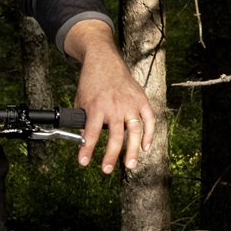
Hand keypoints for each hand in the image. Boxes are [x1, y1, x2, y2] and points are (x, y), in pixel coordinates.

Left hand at [66, 26, 157, 174]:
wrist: (104, 61)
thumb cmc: (91, 83)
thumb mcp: (81, 101)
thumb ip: (83, 121)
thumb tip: (84, 142)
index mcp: (97, 106)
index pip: (90, 133)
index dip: (86, 149)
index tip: (83, 162)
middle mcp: (115, 106)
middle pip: (115, 136)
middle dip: (110, 155)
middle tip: (106, 169)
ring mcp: (130, 103)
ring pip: (135, 131)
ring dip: (132, 150)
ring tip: (129, 165)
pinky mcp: (141, 100)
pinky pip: (149, 120)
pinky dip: (149, 134)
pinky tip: (145, 147)